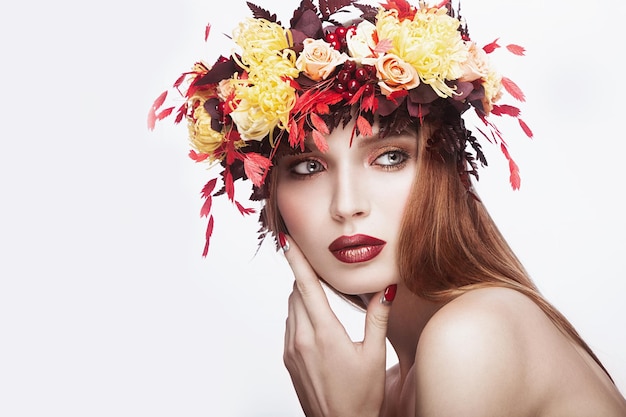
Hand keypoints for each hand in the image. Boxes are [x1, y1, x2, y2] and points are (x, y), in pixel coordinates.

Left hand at [281, 234, 395, 416]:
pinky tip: (318, 324)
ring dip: (303, 297)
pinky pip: (290, 326)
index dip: (296, 259)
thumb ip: (377, 318)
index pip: (306, 286)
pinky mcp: (288, 360)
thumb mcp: (375, 356)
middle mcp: (302, 339)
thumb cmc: (361, 397)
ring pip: (292, 309)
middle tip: (319, 267)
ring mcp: (292, 350)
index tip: (286, 240)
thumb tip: (386, 288)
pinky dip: (300, 316)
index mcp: (324, 333)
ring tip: (322, 296)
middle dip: (307, 277)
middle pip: (297, 293)